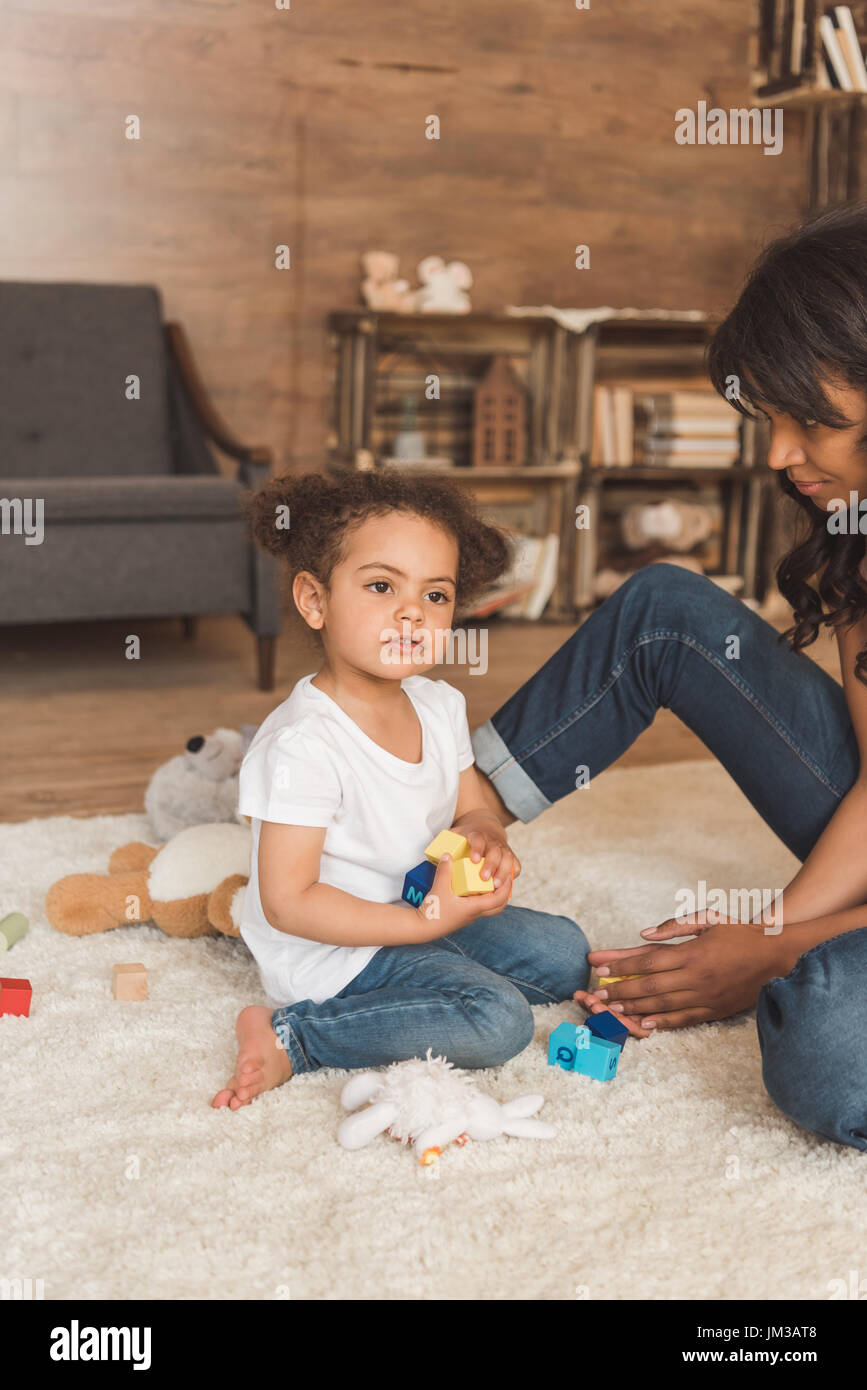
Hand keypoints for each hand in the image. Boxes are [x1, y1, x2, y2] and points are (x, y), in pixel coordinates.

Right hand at [413, 852, 511, 940]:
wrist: (422, 928)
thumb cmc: (433, 911)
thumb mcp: (439, 888)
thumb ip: (444, 871)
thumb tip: (448, 855)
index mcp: (474, 908)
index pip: (498, 899)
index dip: (506, 887)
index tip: (508, 875)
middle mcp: (474, 914)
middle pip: (499, 906)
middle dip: (504, 892)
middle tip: (504, 878)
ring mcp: (469, 917)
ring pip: (490, 908)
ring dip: (495, 896)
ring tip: (492, 882)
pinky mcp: (462, 916)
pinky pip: (480, 907)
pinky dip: (483, 898)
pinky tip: (475, 889)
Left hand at [451, 809, 520, 887]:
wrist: (485, 826)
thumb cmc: (467, 836)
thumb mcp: (455, 834)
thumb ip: (445, 843)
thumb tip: (436, 857)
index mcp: (477, 834)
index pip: (478, 839)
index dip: (477, 848)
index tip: (473, 860)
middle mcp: (492, 841)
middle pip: (495, 850)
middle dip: (491, 864)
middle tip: (484, 878)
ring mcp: (503, 848)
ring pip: (507, 858)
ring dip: (503, 872)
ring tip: (496, 886)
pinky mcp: (510, 857)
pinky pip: (515, 866)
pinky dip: (512, 875)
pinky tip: (506, 886)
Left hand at [575, 912, 784, 1031]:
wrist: (777, 957)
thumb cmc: (740, 934)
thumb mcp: (710, 918)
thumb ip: (675, 926)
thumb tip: (643, 934)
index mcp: (694, 953)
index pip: (649, 961)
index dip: (622, 965)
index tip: (601, 968)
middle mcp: (698, 977)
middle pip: (650, 986)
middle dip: (621, 991)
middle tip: (597, 993)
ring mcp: (706, 997)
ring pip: (663, 1005)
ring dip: (635, 1008)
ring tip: (612, 1009)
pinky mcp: (715, 1010)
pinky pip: (684, 1020)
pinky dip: (662, 1023)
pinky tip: (644, 1024)